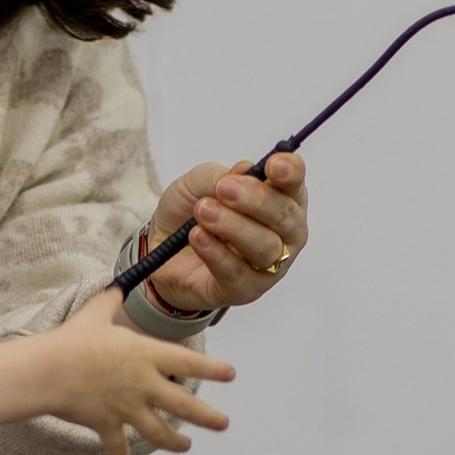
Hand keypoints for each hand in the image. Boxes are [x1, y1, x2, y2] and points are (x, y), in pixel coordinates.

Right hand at [40, 291, 234, 454]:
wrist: (49, 369)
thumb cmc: (72, 339)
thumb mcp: (95, 313)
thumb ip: (110, 300)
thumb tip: (116, 285)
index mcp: (145, 354)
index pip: (189, 363)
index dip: (213, 370)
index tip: (231, 375)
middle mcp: (143, 383)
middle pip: (185, 406)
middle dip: (208, 418)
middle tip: (223, 424)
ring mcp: (127, 407)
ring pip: (160, 432)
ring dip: (175, 442)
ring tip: (186, 447)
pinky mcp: (107, 425)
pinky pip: (117, 445)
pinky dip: (119, 451)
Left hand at [144, 149, 307, 317]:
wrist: (160, 246)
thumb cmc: (191, 212)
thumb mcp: (200, 182)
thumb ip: (223, 175)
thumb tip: (245, 171)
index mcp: (280, 199)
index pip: (294, 184)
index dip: (290, 173)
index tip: (273, 164)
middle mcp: (283, 234)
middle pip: (286, 217)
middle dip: (256, 200)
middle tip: (225, 189)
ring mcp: (268, 266)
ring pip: (265, 247)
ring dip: (233, 227)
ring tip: (203, 212)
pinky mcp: (244, 290)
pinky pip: (237, 273)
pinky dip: (217, 253)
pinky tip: (199, 237)